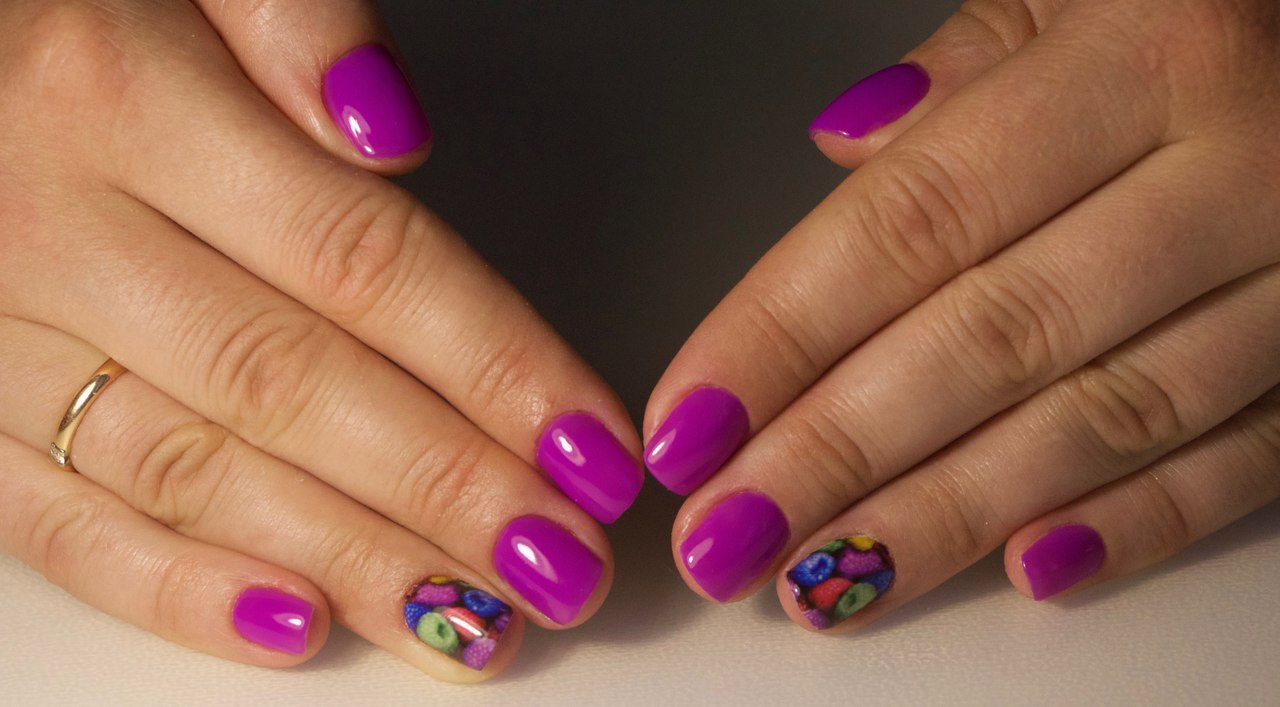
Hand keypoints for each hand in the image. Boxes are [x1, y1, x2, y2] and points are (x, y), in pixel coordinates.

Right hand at [0, 0, 644, 679]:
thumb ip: (289, 18)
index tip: (591, 447)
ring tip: (476, 619)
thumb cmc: (60, 13)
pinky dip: (175, 588)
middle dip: (448, 490)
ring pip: (194, 472)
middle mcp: (53, 225)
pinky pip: (54, 523)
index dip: (494, 364)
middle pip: (294, 384)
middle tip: (562, 566)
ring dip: (352, 558)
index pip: (360, 259)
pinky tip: (299, 628)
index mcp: (121, 97)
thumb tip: (387, 126)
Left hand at [644, 0, 1279, 629]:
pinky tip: (1021, 570)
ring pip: (1103, 420)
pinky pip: (1243, 461)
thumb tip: (846, 143)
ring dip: (948, 516)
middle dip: (837, 454)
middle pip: (990, 339)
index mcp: (1148, 51)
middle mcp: (1234, 164)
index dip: (784, 334)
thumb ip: (966, 65)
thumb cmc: (1215, 14)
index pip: (914, 219)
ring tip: (826, 580)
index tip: (691, 424)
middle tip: (725, 537)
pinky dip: (1133, 522)